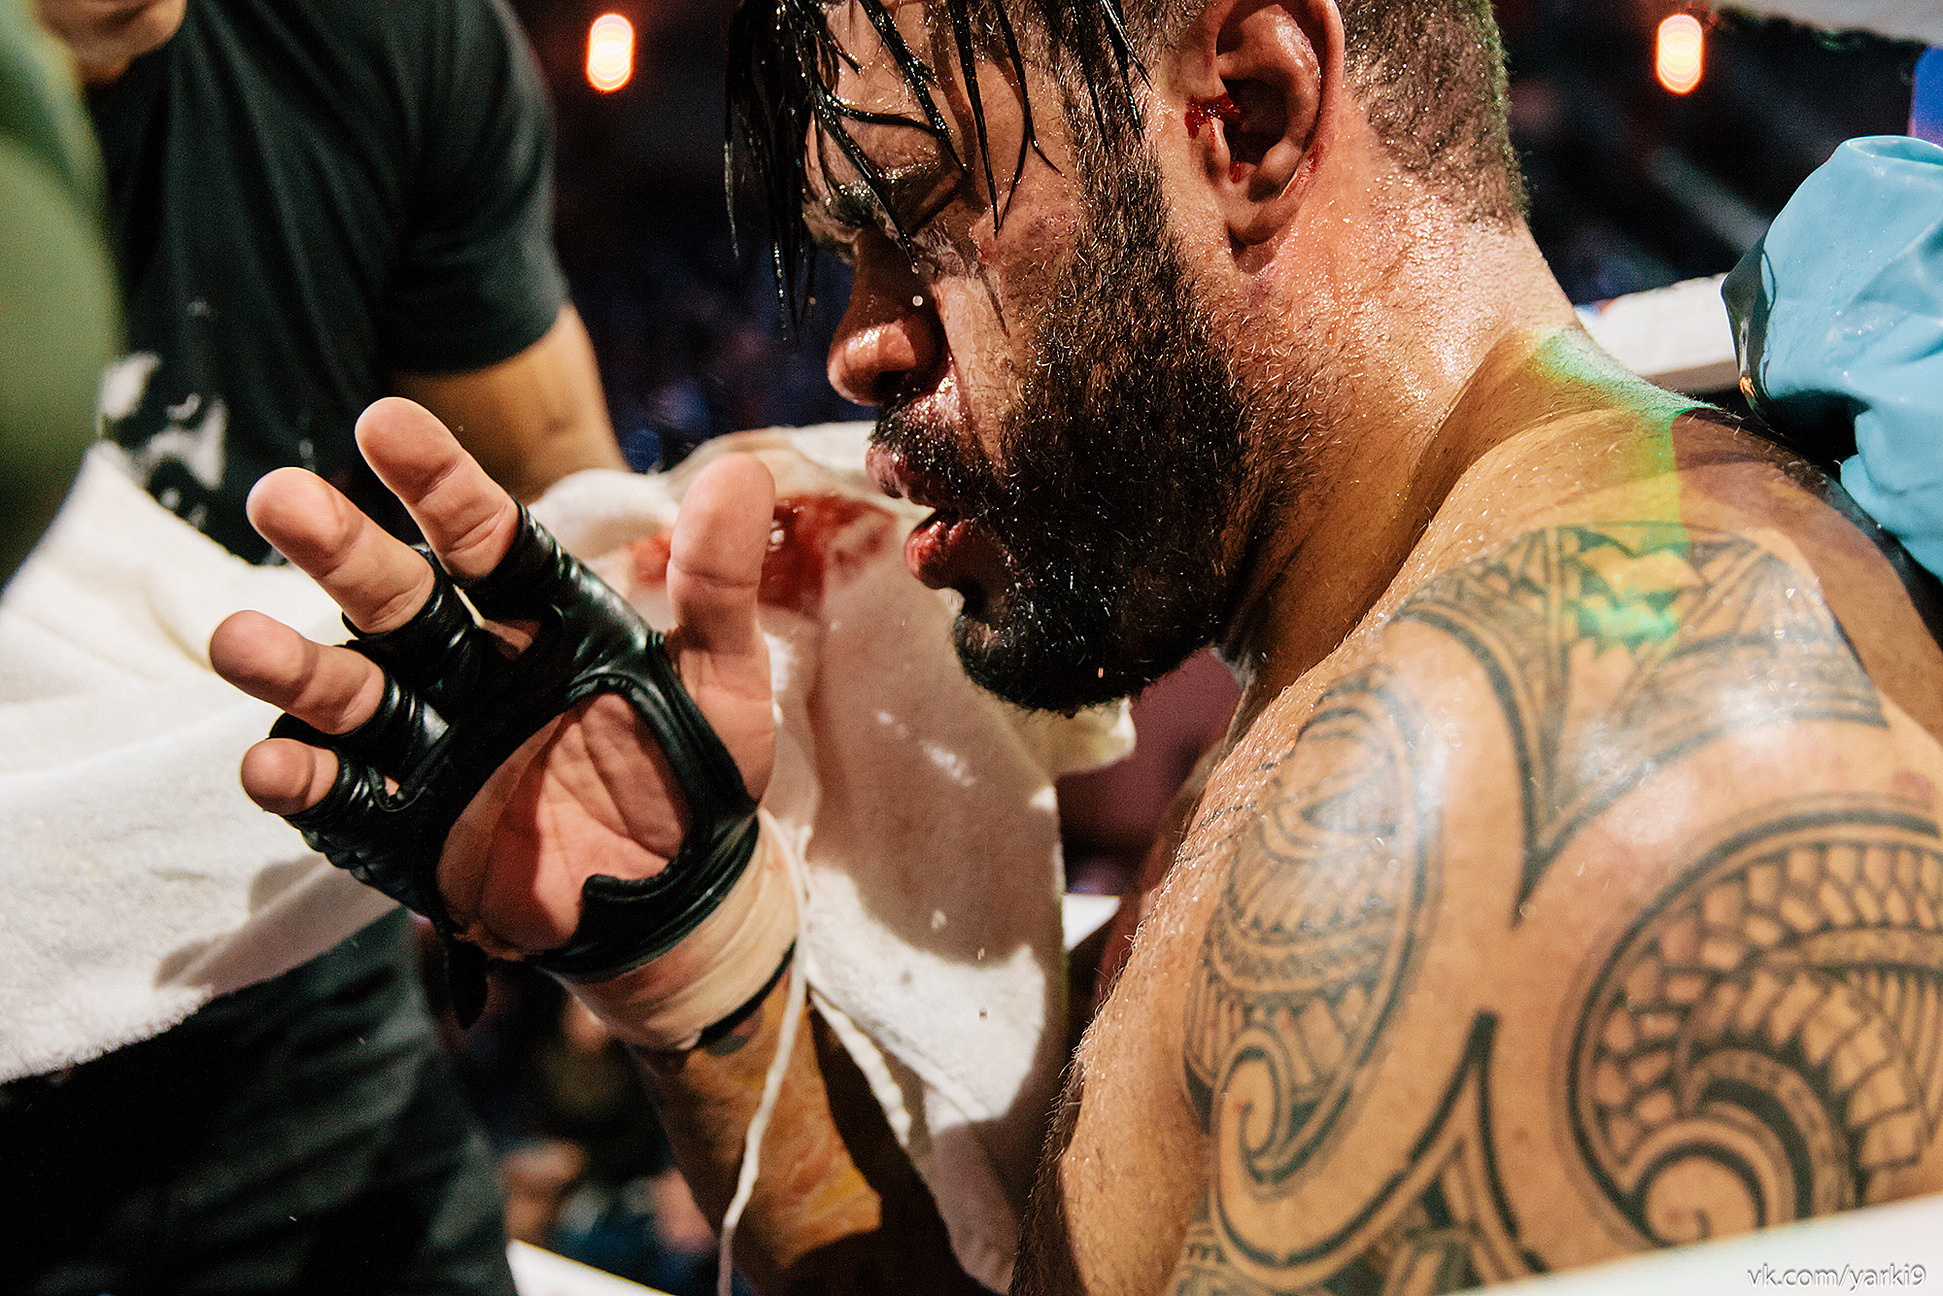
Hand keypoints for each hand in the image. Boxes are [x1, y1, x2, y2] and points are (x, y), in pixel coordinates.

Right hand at [210, 397, 776, 963]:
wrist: (677, 902)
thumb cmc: (694, 773)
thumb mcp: (722, 680)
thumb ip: (718, 586)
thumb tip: (743, 474)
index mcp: (541, 617)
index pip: (484, 537)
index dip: (437, 483)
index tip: (383, 424)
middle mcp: (471, 668)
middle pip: (398, 600)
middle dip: (341, 553)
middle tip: (279, 497)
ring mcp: (430, 744)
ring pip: (350, 691)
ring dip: (292, 666)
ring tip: (236, 639)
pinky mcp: (402, 824)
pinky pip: (341, 797)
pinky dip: (301, 780)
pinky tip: (268, 762)